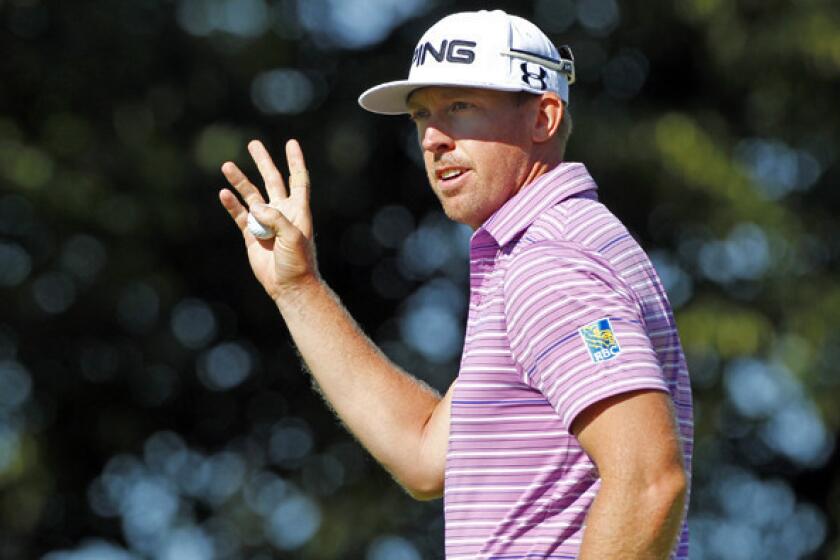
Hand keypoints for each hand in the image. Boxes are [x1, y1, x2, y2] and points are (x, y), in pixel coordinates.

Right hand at [219, 139, 317, 300]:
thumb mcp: (292, 237)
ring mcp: (265, 222)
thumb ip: (276, 219)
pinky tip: (223, 193)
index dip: (295, 161)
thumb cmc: (298, 261)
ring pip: (251, 195)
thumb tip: (255, 207)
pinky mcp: (251, 234)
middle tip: (253, 144)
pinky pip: (239, 215)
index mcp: (298, 210)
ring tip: (226, 165)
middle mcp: (282, 212)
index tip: (291, 143)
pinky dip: (231, 205)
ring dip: (240, 181)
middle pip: (272, 180)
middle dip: (263, 162)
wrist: (288, 285)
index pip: (298, 180)